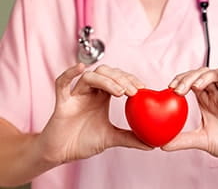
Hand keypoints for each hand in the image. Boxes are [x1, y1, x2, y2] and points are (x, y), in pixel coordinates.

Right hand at [37, 63, 151, 164]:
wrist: (62, 153)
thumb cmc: (83, 141)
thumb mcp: (111, 138)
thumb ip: (130, 138)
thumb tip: (152, 144)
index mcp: (102, 97)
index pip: (118, 79)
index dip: (130, 80)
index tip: (143, 88)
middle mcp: (90, 92)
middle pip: (106, 73)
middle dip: (121, 78)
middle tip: (134, 90)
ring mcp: (76, 95)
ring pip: (90, 77)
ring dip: (106, 80)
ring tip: (120, 92)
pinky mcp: (62, 101)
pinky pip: (62, 83)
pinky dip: (70, 74)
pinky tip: (80, 69)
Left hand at [162, 62, 217, 164]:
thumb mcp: (201, 140)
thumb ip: (183, 140)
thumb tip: (162, 145)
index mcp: (206, 100)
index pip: (192, 82)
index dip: (181, 80)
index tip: (170, 87)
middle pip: (202, 75)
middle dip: (188, 78)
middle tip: (177, 89)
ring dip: (205, 77)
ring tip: (195, 86)